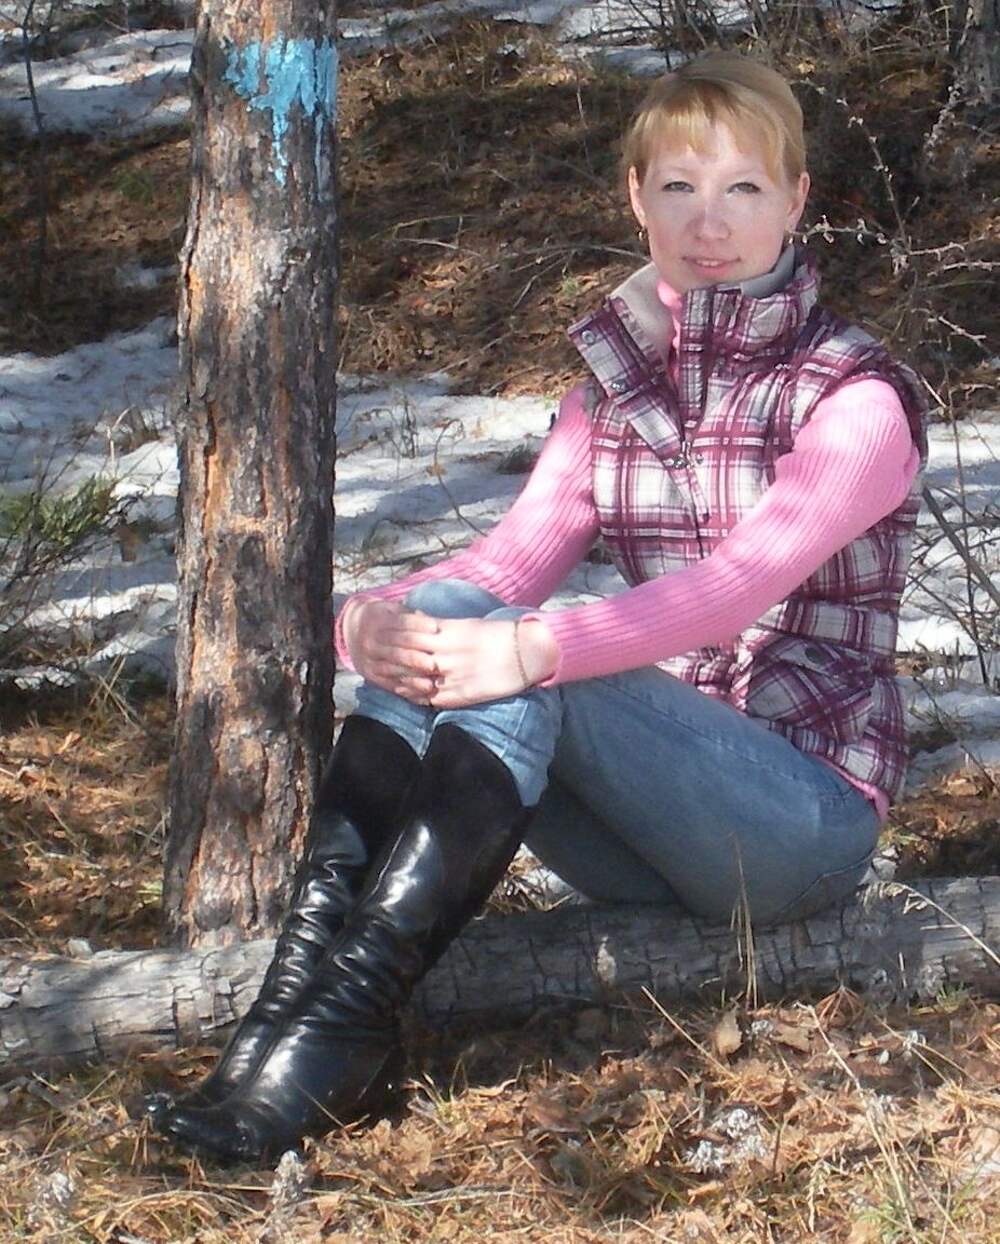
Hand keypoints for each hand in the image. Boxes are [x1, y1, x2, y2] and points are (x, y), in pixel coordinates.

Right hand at [341, 598, 441, 700]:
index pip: (400, 623)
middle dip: (415, 658)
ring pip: (392, 670)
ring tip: (430, 684)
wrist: (351, 630)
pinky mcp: (370, 674)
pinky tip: (422, 693)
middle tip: (433, 664)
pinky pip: (389, 684)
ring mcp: (369, 660)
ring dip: (412, 678)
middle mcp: (370, 641)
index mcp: (376, 621)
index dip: (418, 625)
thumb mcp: (390, 609)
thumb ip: (410, 615)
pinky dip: (406, 689)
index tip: (435, 628)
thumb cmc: (381, 618)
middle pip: (395, 651)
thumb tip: (432, 624)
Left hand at [342, 599, 558, 707]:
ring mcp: (453, 674)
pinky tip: (404, 692)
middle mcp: (448, 652)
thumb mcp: (468, 624)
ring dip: (397, 675)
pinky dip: (414, 694)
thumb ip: (443, 625)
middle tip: (372, 654)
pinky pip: (430, 696)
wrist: (527, 653)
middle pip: (408, 654)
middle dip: (390, 655)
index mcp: (451, 631)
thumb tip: (420, 617)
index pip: (412, 631)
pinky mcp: (460, 693)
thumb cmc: (499, 636)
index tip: (381, 632)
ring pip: (415, 676)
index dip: (394, 634)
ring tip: (383, 674)